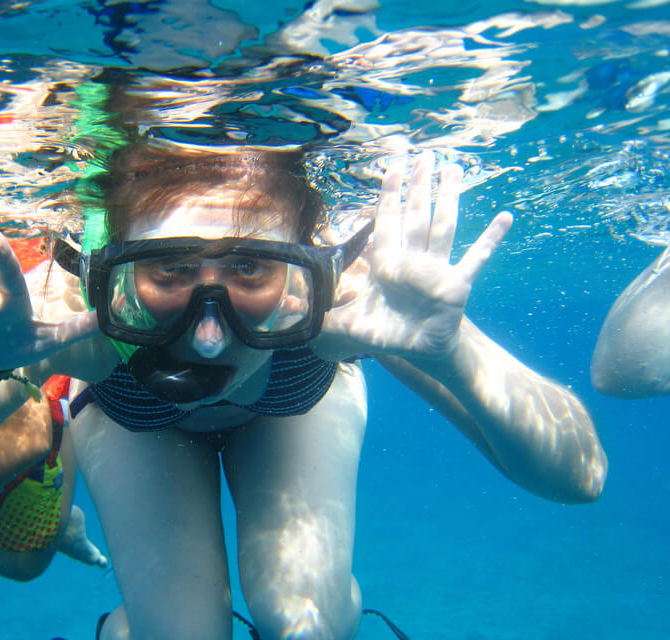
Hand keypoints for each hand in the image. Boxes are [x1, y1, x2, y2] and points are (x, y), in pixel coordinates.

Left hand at [322, 152, 511, 359]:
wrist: (415, 352)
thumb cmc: (385, 333)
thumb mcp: (347, 323)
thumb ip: (318, 315)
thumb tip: (284, 306)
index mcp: (388, 264)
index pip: (387, 221)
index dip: (388, 195)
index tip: (391, 167)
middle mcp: (413, 260)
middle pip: (416, 215)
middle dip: (419, 186)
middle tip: (425, 155)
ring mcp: (437, 270)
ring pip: (444, 226)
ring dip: (449, 198)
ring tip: (455, 169)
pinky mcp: (457, 286)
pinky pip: (476, 259)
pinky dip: (490, 240)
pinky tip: (505, 219)